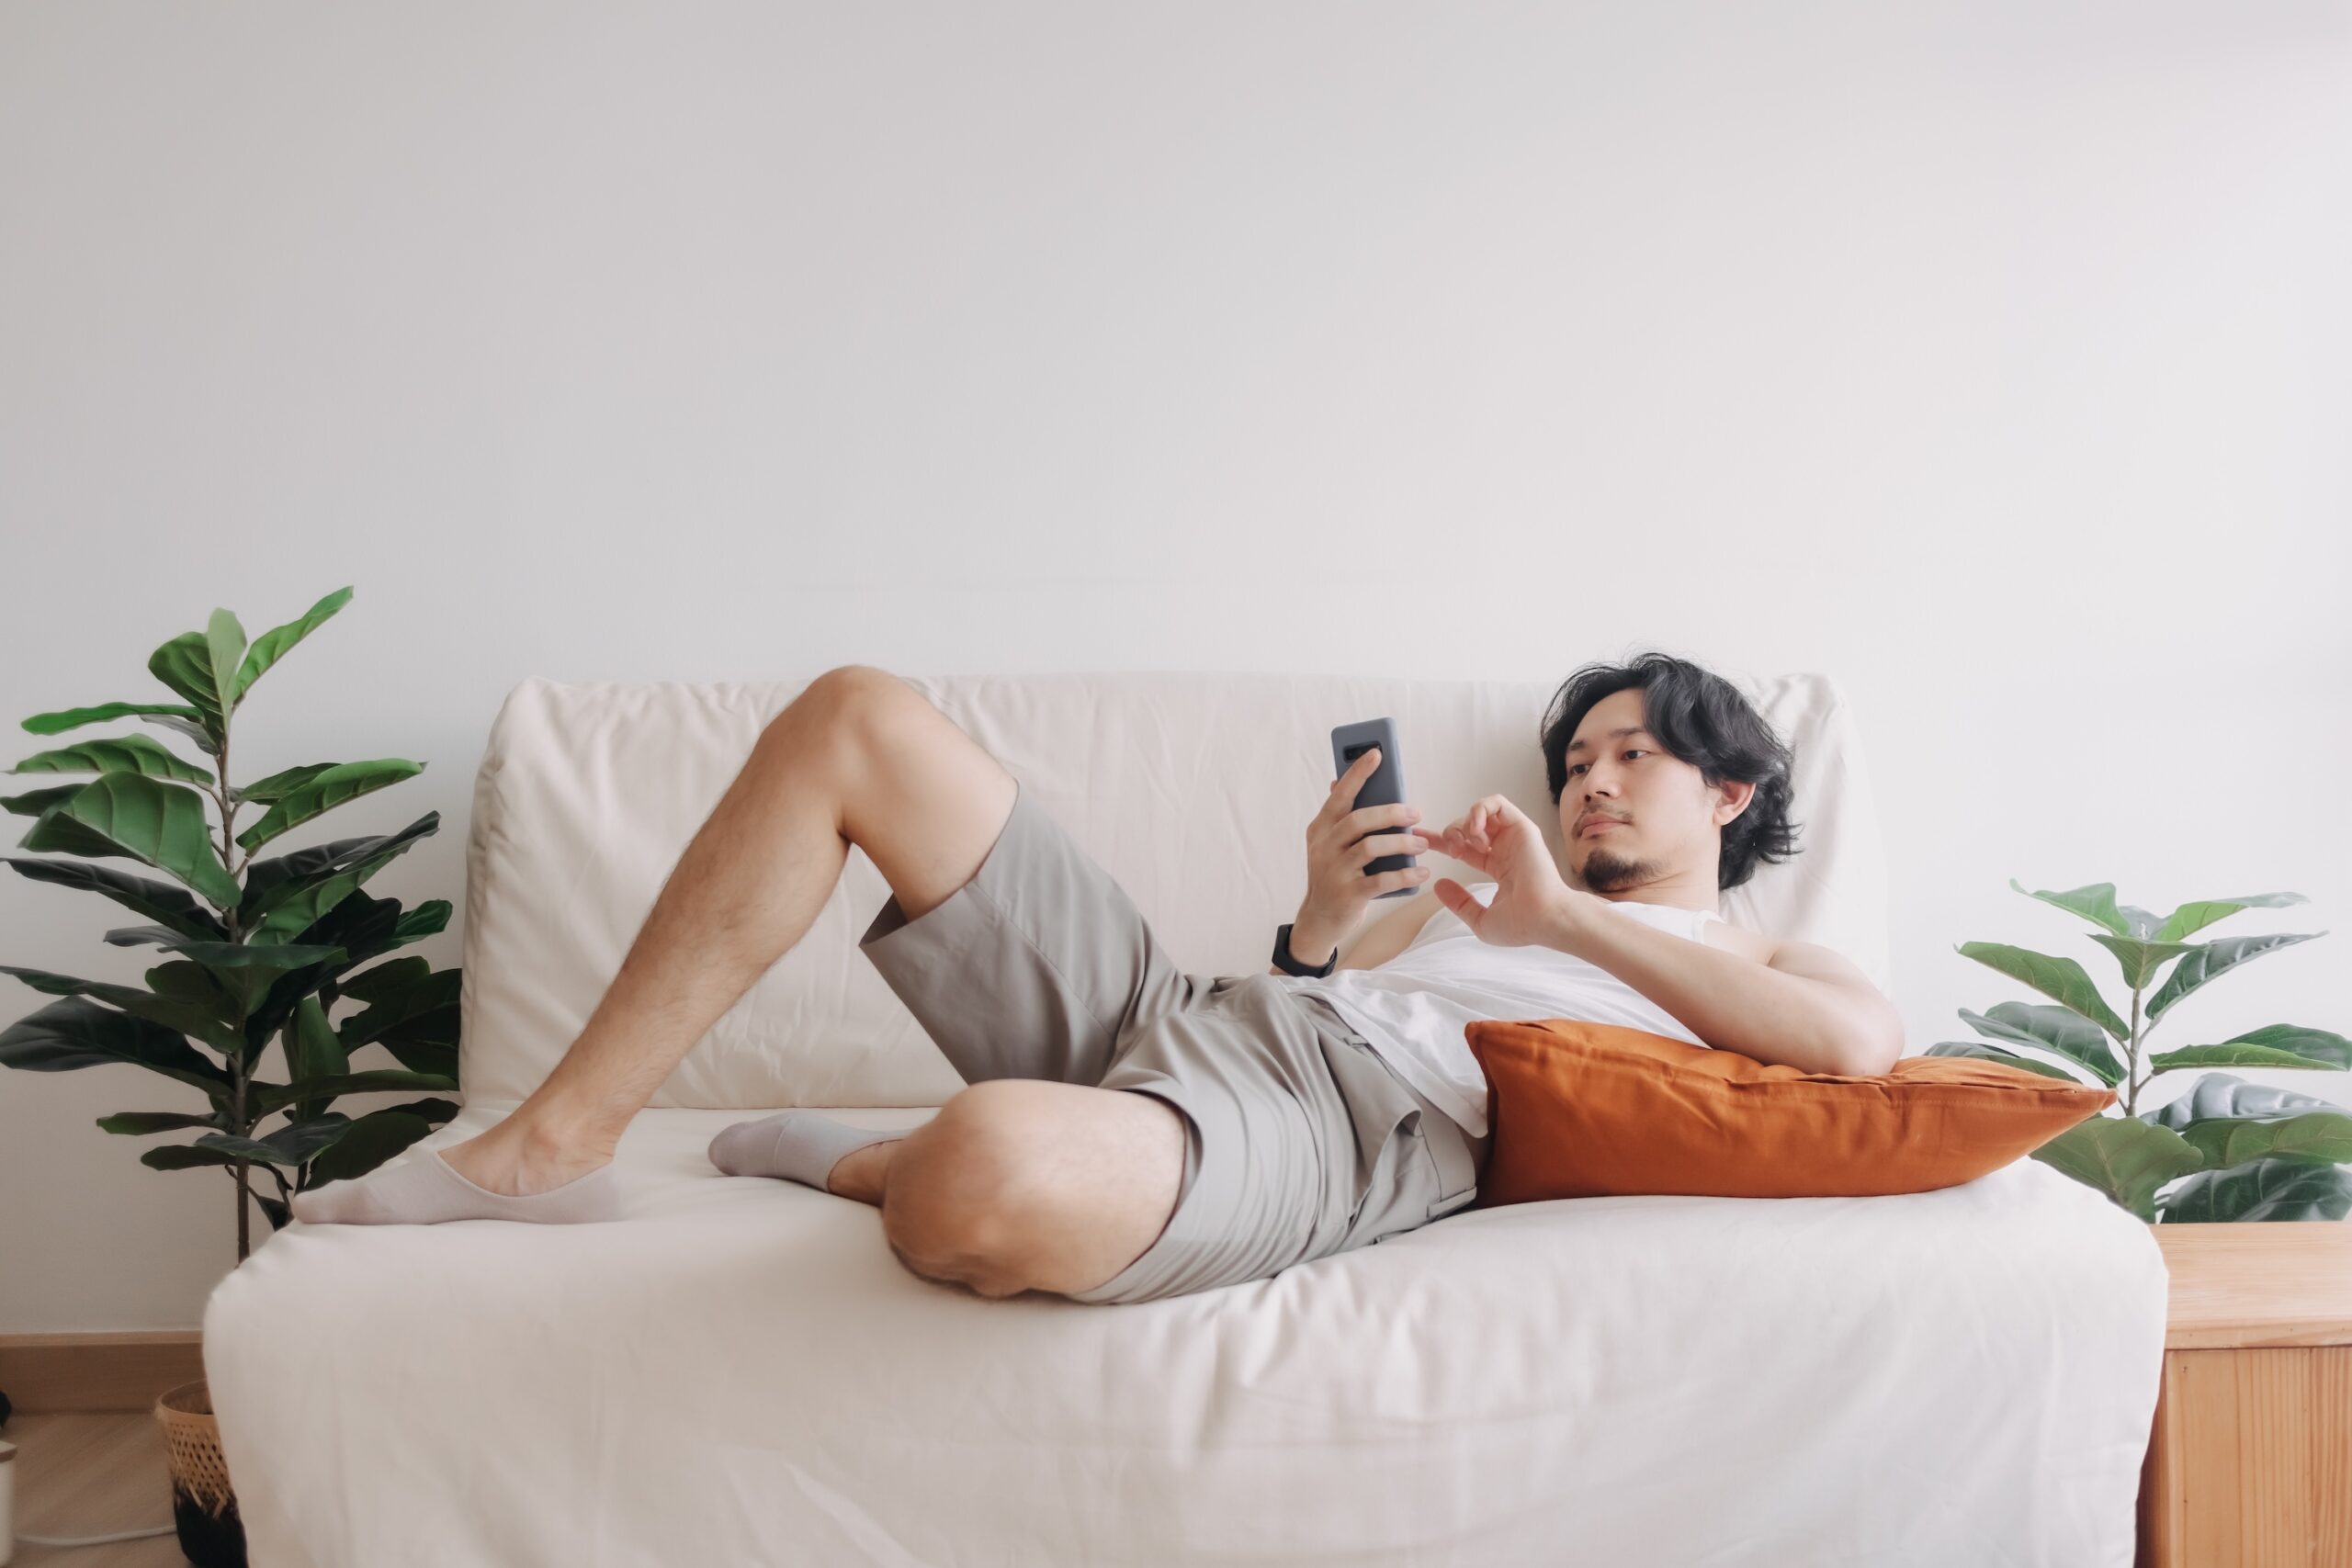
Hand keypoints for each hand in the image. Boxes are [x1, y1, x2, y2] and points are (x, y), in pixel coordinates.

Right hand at [1298, 745, 1433, 932]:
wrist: (1319, 919)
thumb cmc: (1332, 874)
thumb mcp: (1329, 843)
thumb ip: (1338, 816)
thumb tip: (1340, 780)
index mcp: (1321, 829)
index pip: (1340, 795)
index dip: (1358, 773)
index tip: (1377, 753)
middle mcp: (1324, 847)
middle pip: (1358, 820)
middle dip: (1390, 813)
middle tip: (1415, 812)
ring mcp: (1334, 872)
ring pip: (1370, 848)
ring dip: (1401, 842)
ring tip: (1422, 843)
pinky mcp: (1348, 895)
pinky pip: (1381, 881)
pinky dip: (1404, 874)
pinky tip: (1421, 872)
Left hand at [1420, 794, 1580, 948]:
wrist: (1544, 919)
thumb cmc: (1521, 925)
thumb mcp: (1481, 920)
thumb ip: (1459, 903)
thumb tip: (1438, 885)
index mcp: (1499, 868)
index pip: (1465, 848)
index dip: (1440, 842)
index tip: (1420, 840)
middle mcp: (1506, 849)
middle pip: (1468, 828)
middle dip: (1451, 834)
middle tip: (1452, 851)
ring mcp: (1514, 837)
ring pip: (1482, 812)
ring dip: (1464, 821)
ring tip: (1464, 841)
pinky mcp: (1522, 827)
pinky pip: (1497, 803)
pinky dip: (1480, 810)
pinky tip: (1475, 829)